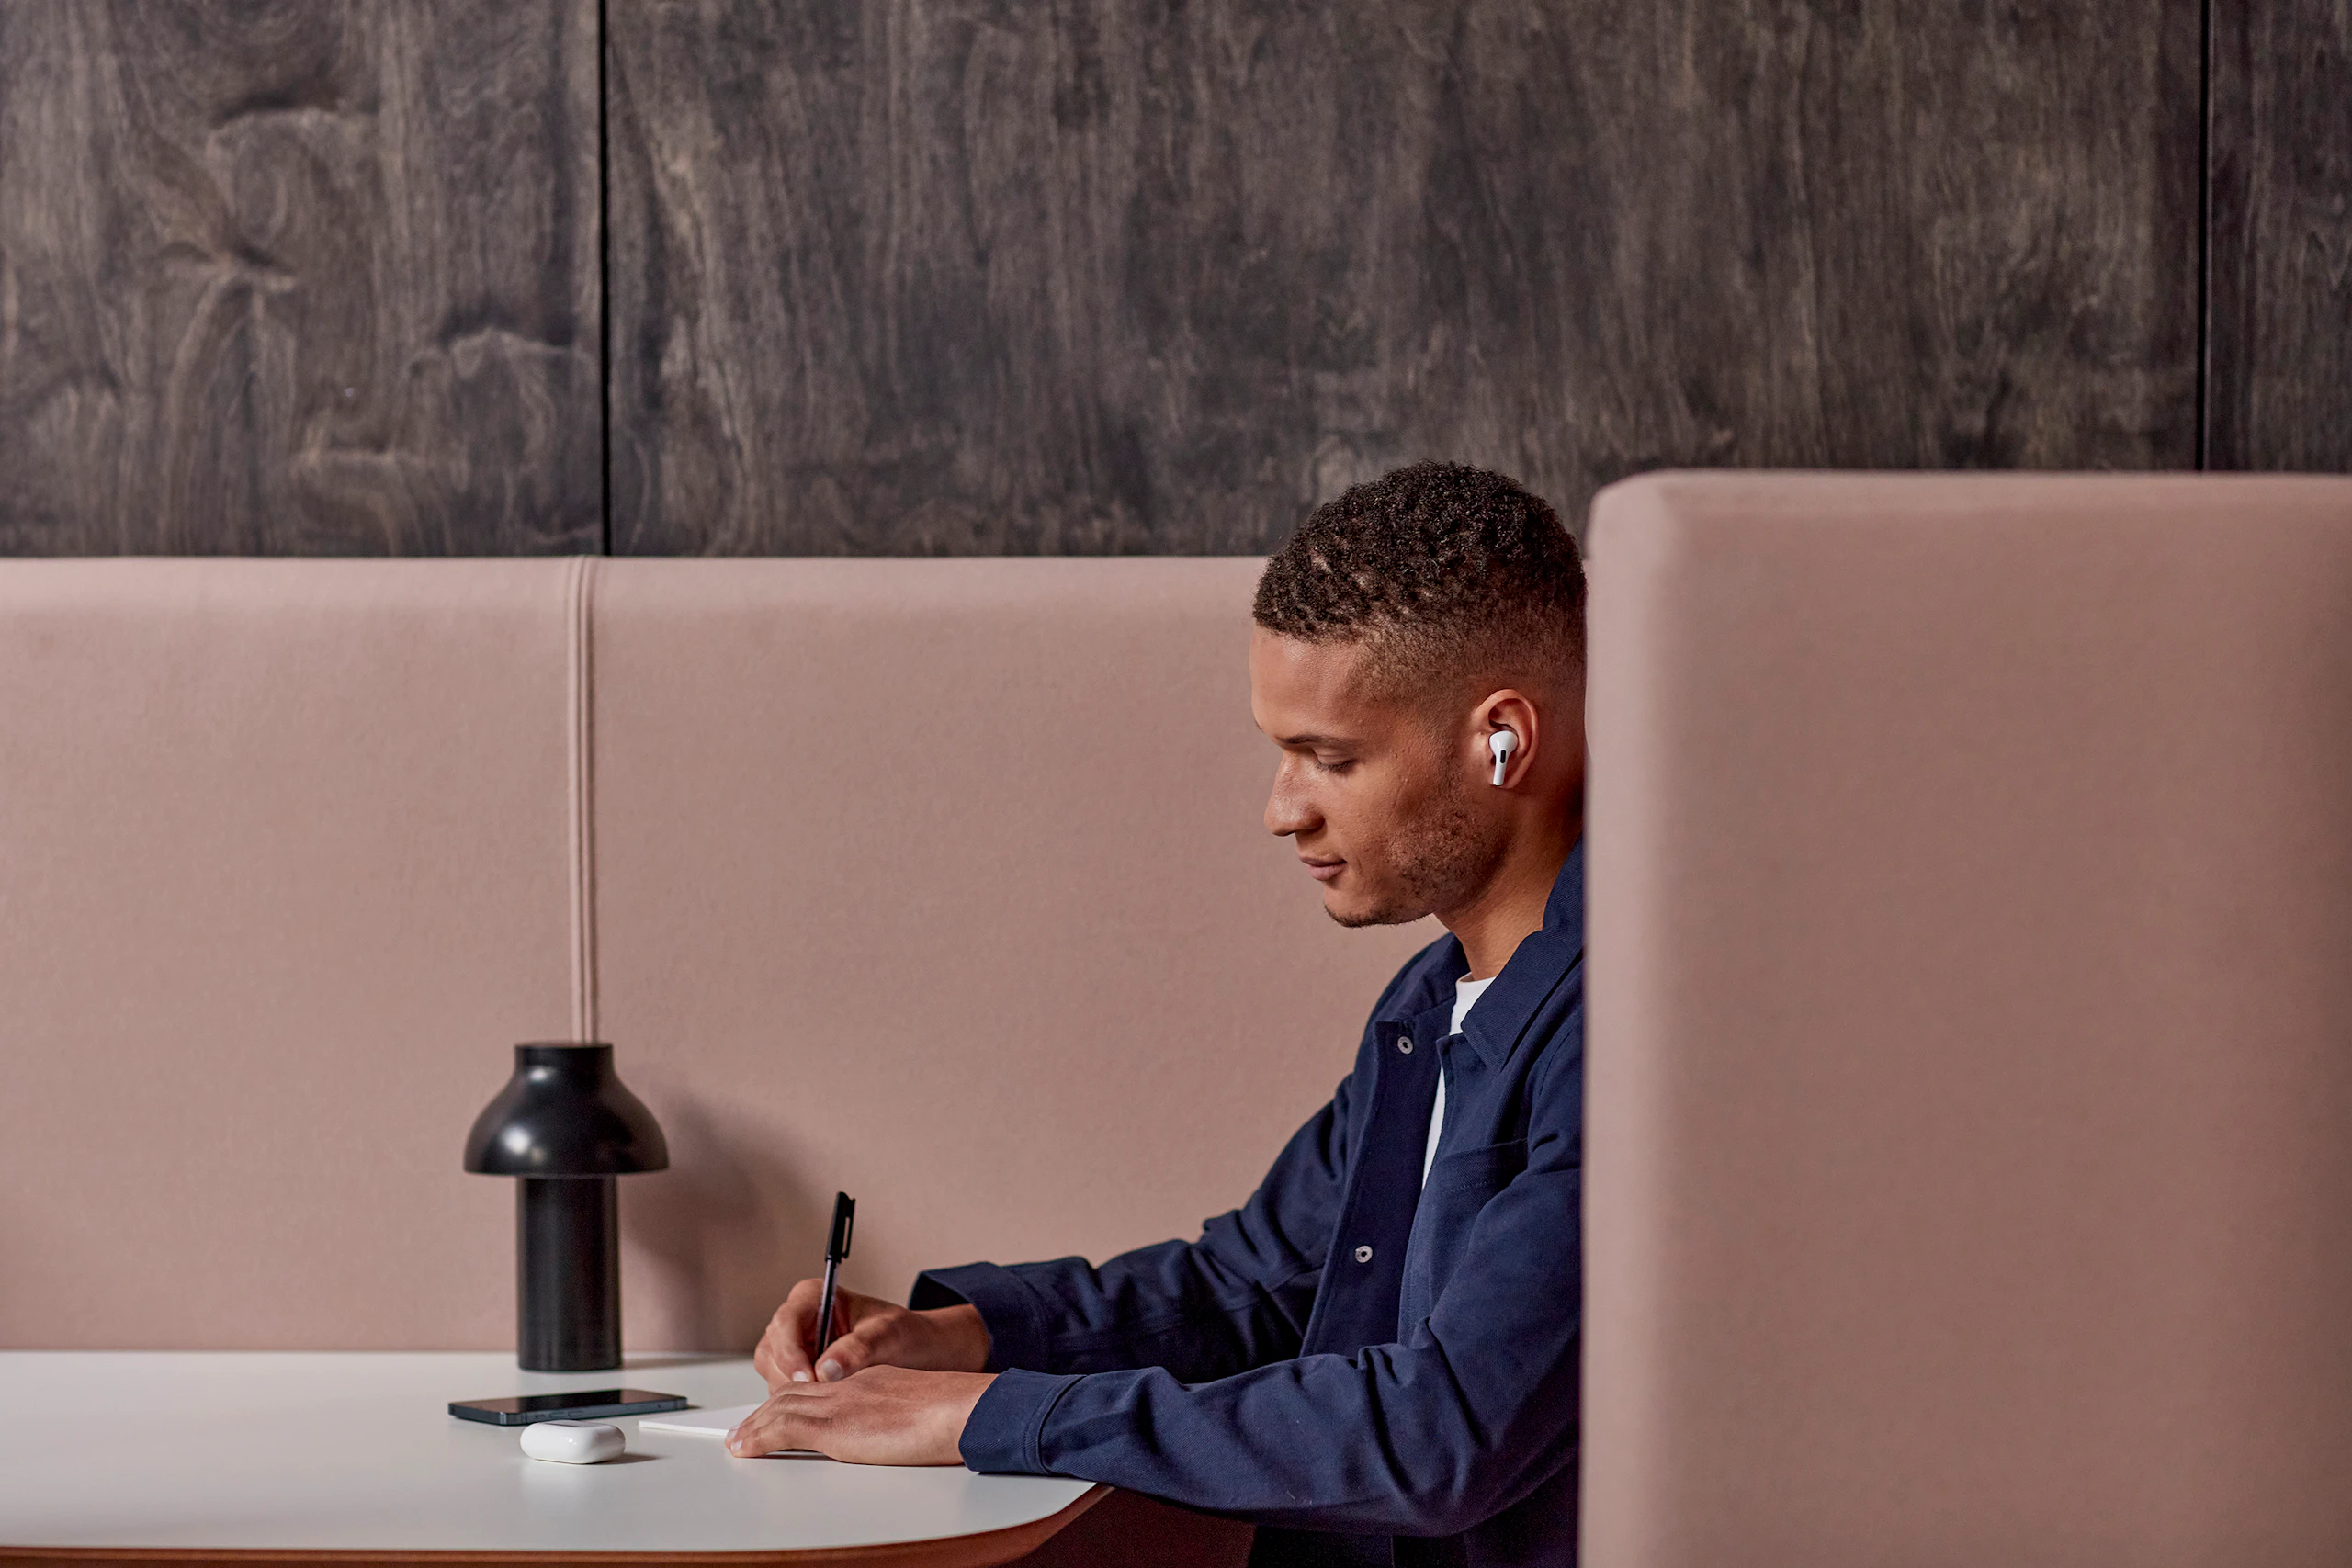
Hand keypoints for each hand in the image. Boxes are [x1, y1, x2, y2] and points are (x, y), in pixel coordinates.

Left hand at [725, 1366, 995, 1464]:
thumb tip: (906, 1435)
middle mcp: (850, 1385)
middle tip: (745, 1431)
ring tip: (737, 1442)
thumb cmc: (956, 1412)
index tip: (778, 1414)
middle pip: (794, 1393)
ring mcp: (841, 1402)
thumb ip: (903, 1417)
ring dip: (755, 1426)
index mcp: (871, 1380)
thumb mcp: (923, 1408)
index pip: (821, 1386)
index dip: (794, 1400)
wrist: (962, 1408)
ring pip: (782, 1407)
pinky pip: (785, 1427)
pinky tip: (745, 1447)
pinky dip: (760, 1436)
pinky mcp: (835, 1424)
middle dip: (765, 1413)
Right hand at [752, 1279, 990, 1389]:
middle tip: (818, 1397)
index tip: (809, 1378)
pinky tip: (823, 1408)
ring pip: (773, 1373)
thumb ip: (859, 1348)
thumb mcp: (889, 1335)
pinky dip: (798, 1402)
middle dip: (791, 1377)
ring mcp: (794, 1347)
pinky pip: (783, 1390)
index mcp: (812, 1297)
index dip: (791, 1353)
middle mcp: (798, 1320)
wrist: (918, 1353)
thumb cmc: (905, 1335)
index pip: (785, 1323)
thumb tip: (826, 1369)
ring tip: (826, 1401)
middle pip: (771, 1350)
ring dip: (793, 1392)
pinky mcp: (797, 1372)